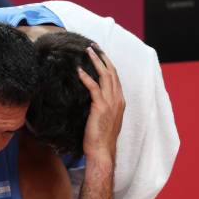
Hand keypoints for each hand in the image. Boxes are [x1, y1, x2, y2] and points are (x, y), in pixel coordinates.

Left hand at [78, 45, 124, 160]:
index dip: (108, 64)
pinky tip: (79, 70)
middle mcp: (118, 99)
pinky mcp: (100, 107)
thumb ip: (102, 107)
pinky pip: (93, 87)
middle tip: (94, 46)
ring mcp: (111, 102)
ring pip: (105, 75)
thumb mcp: (104, 120)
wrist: (102, 151)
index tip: (100, 55)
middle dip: (103, 57)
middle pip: (112, 72)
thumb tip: (93, 100)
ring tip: (87, 51)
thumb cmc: (100, 139)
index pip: (115, 78)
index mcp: (120, 101)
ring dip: (96, 61)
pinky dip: (86, 77)